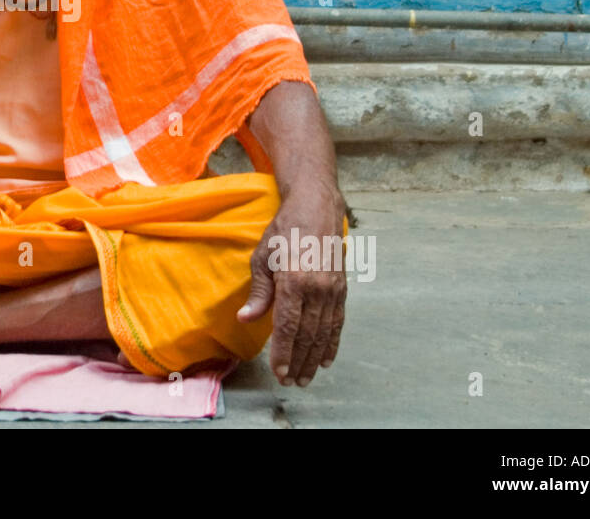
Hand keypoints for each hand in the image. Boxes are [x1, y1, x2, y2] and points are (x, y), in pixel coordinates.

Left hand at [236, 187, 347, 387]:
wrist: (316, 208)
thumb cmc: (284, 230)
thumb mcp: (263, 256)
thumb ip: (259, 292)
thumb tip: (247, 318)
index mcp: (294, 281)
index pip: (287, 326)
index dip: (283, 353)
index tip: (278, 372)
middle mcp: (317, 289)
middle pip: (307, 335)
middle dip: (298, 362)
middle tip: (290, 382)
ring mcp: (333, 289)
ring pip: (324, 333)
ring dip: (314, 358)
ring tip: (306, 377)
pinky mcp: (342, 288)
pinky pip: (338, 322)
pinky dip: (332, 343)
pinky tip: (326, 358)